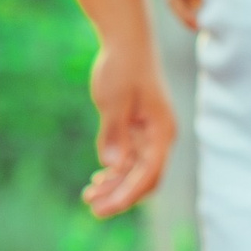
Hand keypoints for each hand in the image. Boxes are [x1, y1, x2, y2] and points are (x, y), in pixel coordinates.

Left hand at [84, 39, 175, 217]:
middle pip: (145, 179)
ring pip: (136, 172)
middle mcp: (160, 137)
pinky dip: (115, 172)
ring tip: (88, 196)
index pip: (148, 174)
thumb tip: (112, 165)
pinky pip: (130, 160)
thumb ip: (114, 132)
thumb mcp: (114, 99)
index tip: (104, 208)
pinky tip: (97, 180)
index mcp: (162, 131)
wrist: (126, 42)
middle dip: (120, 196)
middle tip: (92, 208)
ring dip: (115, 186)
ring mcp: (150, 135)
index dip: (127, 195)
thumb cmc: (123, 66)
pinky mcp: (138, 130)